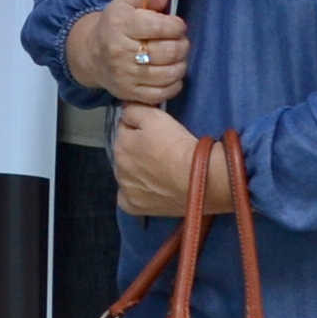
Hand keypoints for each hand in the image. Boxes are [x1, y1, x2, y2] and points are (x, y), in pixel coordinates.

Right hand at [66, 0, 188, 104]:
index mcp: (120, 25)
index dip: (176, 26)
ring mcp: (124, 75)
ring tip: (177, 57)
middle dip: (182, 45)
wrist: (90, 55)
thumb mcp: (127, 6)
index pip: (158, 26)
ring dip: (181, 64)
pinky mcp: (129, 93)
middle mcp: (120, 51)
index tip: (178, 25)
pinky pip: (161, 93)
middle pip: (167, 51)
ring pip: (167, 74)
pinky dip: (174, 84)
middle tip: (180, 41)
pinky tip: (171, 74)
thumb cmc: (115, 27)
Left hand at [112, 104, 228, 216]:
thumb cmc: (177, 144)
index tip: (157, 133)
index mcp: (121, 143)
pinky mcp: (134, 207)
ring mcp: (125, 189)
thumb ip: (134, 110)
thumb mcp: (156, 117)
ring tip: (160, 172)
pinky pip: (128, 199)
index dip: (140, 129)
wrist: (198, 177)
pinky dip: (136, 195)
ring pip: (127, 176)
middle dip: (137, 151)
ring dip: (137, 172)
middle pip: (125, 154)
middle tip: (161, 152)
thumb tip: (125, 110)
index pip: (125, 130)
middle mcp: (118, 166)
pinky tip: (149, 191)